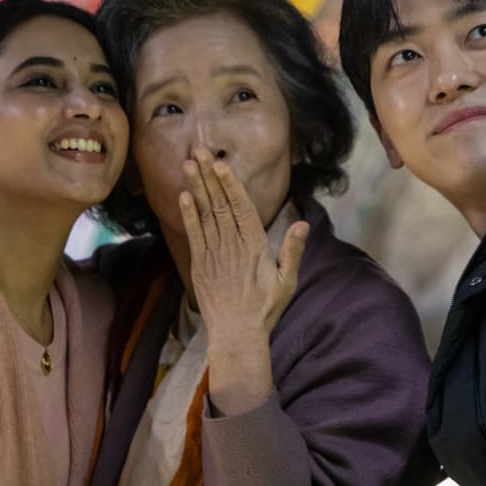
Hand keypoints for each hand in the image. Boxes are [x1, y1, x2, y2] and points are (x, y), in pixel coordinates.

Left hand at [180, 147, 307, 346]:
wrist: (237, 335)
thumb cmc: (265, 309)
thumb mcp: (287, 281)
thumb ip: (292, 251)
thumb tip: (303, 224)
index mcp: (255, 246)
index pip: (240, 207)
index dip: (229, 184)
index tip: (220, 164)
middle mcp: (232, 245)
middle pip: (219, 203)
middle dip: (208, 175)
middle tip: (198, 150)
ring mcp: (214, 254)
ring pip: (204, 214)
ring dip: (195, 187)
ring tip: (187, 163)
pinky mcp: (200, 264)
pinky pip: (193, 234)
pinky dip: (188, 214)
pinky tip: (183, 196)